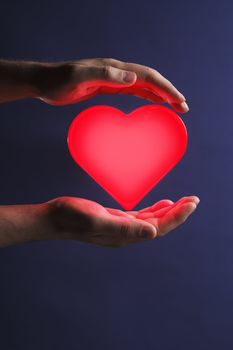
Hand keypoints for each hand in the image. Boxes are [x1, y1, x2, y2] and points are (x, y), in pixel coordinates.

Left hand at [35, 58, 188, 112]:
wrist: (46, 83)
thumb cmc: (59, 81)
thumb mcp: (80, 77)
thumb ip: (105, 74)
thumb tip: (134, 79)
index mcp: (115, 69)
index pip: (147, 77)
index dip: (165, 88)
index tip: (179, 101)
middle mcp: (118, 72)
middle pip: (150, 80)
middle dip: (169, 92)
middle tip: (183, 108)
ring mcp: (113, 80)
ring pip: (144, 86)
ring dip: (161, 95)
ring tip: (175, 107)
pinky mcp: (108, 87)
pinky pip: (133, 92)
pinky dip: (146, 97)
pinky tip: (152, 104)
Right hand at [46, 195, 199, 246]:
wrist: (55, 217)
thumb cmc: (72, 217)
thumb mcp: (97, 220)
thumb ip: (124, 227)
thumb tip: (152, 232)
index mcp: (125, 236)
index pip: (158, 228)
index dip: (176, 217)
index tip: (190, 204)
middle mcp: (127, 234)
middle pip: (159, 225)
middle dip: (177, 213)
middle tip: (193, 200)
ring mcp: (122, 227)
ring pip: (152, 220)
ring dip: (168, 211)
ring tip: (184, 201)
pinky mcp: (116, 219)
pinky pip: (141, 216)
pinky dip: (154, 209)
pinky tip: (162, 203)